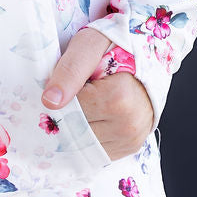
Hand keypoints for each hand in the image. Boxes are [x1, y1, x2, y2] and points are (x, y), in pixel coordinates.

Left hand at [41, 26, 155, 160]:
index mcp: (118, 98)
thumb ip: (69, 70)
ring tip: (87, 101)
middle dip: (68, 111)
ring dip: (78, 125)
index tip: (66, 79)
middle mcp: (128, 125)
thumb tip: (50, 102)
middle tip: (73, 92)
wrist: (146, 56)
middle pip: (76, 128)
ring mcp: (130, 140)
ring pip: (84, 144)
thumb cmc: (115, 46)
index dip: (61, 92)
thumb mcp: (89, 45)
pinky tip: (93, 115)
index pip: (69, 107)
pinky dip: (89, 135)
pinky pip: (97, 150)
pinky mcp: (130, 147)